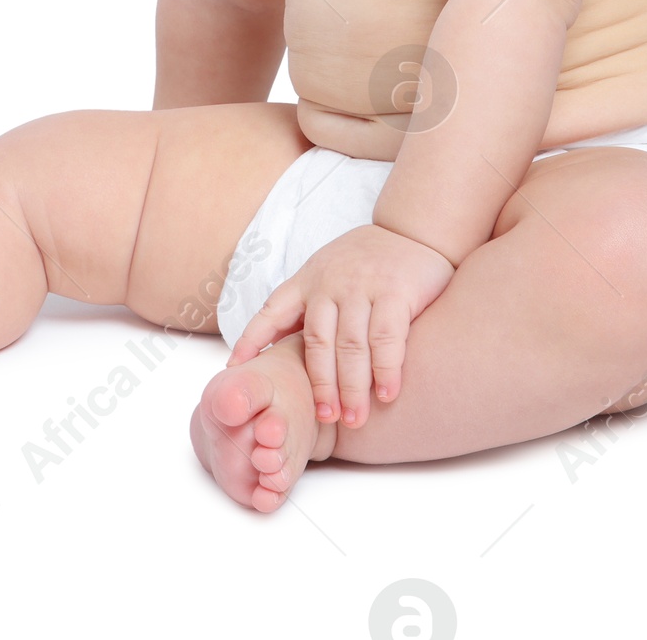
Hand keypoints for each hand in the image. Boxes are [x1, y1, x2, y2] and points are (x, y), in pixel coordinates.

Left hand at [225, 223, 455, 427]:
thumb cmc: (364, 261)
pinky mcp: (395, 291)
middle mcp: (330, 283)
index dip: (252, 339)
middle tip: (325, 417)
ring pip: (351, 346)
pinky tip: (386, 393)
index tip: (235, 369)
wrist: (411, 229)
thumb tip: (270, 346)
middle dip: (321, 385)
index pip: (272, 311)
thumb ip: (304, 306)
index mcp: (307, 280)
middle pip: (318, 343)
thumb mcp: (325, 273)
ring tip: (354, 418)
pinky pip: (387, 338)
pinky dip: (385, 370)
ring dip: (352, 387)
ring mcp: (362, 286)